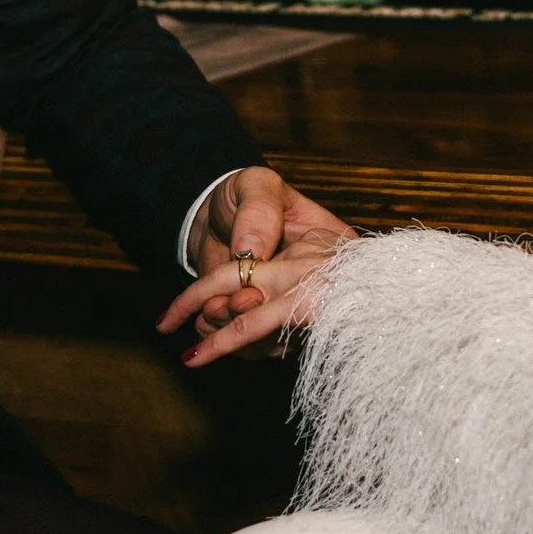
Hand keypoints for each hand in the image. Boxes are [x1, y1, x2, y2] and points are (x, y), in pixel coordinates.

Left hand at [164, 165, 351, 365]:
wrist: (216, 215)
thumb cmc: (245, 195)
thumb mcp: (256, 185)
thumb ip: (257, 210)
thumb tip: (253, 249)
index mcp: (333, 248)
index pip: (323, 282)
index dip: (288, 294)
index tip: (246, 292)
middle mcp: (318, 285)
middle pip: (292, 319)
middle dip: (246, 316)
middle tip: (210, 307)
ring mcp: (294, 311)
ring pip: (270, 341)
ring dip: (227, 331)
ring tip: (202, 312)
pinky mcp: (269, 329)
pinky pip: (252, 349)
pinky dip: (220, 340)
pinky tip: (200, 323)